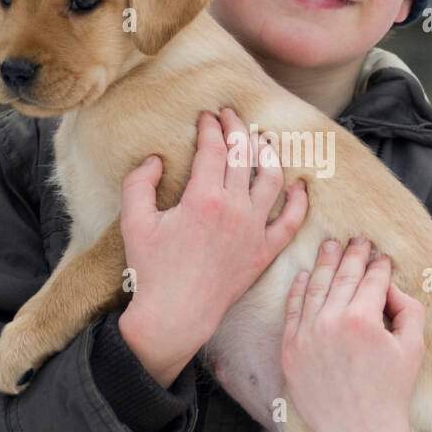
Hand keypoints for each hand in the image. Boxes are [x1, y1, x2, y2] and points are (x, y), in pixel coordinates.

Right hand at [118, 107, 308, 375]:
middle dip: (237, 128)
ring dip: (268, 154)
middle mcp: (234, 209)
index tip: (206, 116)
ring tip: (260, 140)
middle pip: (244, 155)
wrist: (175, 315)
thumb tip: (155, 159)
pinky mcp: (264, 252)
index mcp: (203, 198)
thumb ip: (138, 183)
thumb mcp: (133, 222)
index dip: (210, 126)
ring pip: (272, 179)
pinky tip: (298, 184)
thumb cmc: (151, 270)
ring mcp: (254, 230)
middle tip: (230, 116)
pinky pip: (291, 221)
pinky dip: (298, 200)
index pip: (214, 147)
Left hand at [281, 235, 424, 431]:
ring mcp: (306, 335)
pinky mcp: (290, 349)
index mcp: (363, 319)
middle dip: (352, 254)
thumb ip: (408, 308)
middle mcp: (330, 322)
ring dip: (324, 263)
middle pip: (342, 276)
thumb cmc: (391, 391)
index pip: (372, 279)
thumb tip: (389, 285)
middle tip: (357, 240)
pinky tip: (306, 275)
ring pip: (315, 287)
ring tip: (330, 246)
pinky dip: (299, 290)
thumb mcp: (413, 347)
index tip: (382, 256)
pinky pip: (292, 311)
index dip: (380, 265)